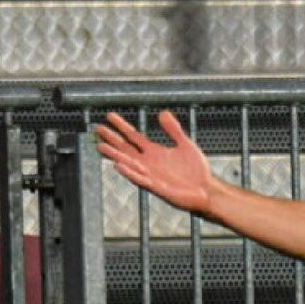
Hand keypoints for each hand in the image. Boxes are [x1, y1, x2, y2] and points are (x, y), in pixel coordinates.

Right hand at [93, 110, 214, 214]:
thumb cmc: (197, 170)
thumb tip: (163, 113)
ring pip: (129, 163)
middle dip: (112, 139)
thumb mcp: (186, 145)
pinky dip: (129, 172)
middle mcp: (149, 163)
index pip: (133, 136)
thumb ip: (174, 130)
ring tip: (101, 146)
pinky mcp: (157, 187)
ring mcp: (151, 175)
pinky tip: (119, 165)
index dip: (122, 126)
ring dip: (115, 155)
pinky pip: (140, 179)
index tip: (109, 116)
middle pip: (126, 149)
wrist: (207, 190)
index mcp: (154, 152)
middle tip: (97, 128)